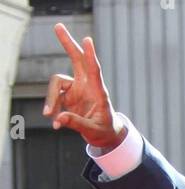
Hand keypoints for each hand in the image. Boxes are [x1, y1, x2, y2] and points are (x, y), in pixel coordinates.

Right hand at [43, 23, 122, 148]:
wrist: (103, 134)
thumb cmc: (103, 130)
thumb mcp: (93, 131)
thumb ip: (77, 124)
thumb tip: (58, 119)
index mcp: (98, 91)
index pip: (94, 70)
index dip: (91, 56)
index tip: (87, 40)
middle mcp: (86, 85)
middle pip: (76, 59)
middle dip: (67, 43)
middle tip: (57, 26)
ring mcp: (75, 88)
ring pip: (56, 83)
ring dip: (51, 99)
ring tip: (49, 116)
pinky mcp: (67, 95)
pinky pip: (53, 97)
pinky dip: (52, 109)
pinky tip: (56, 124)